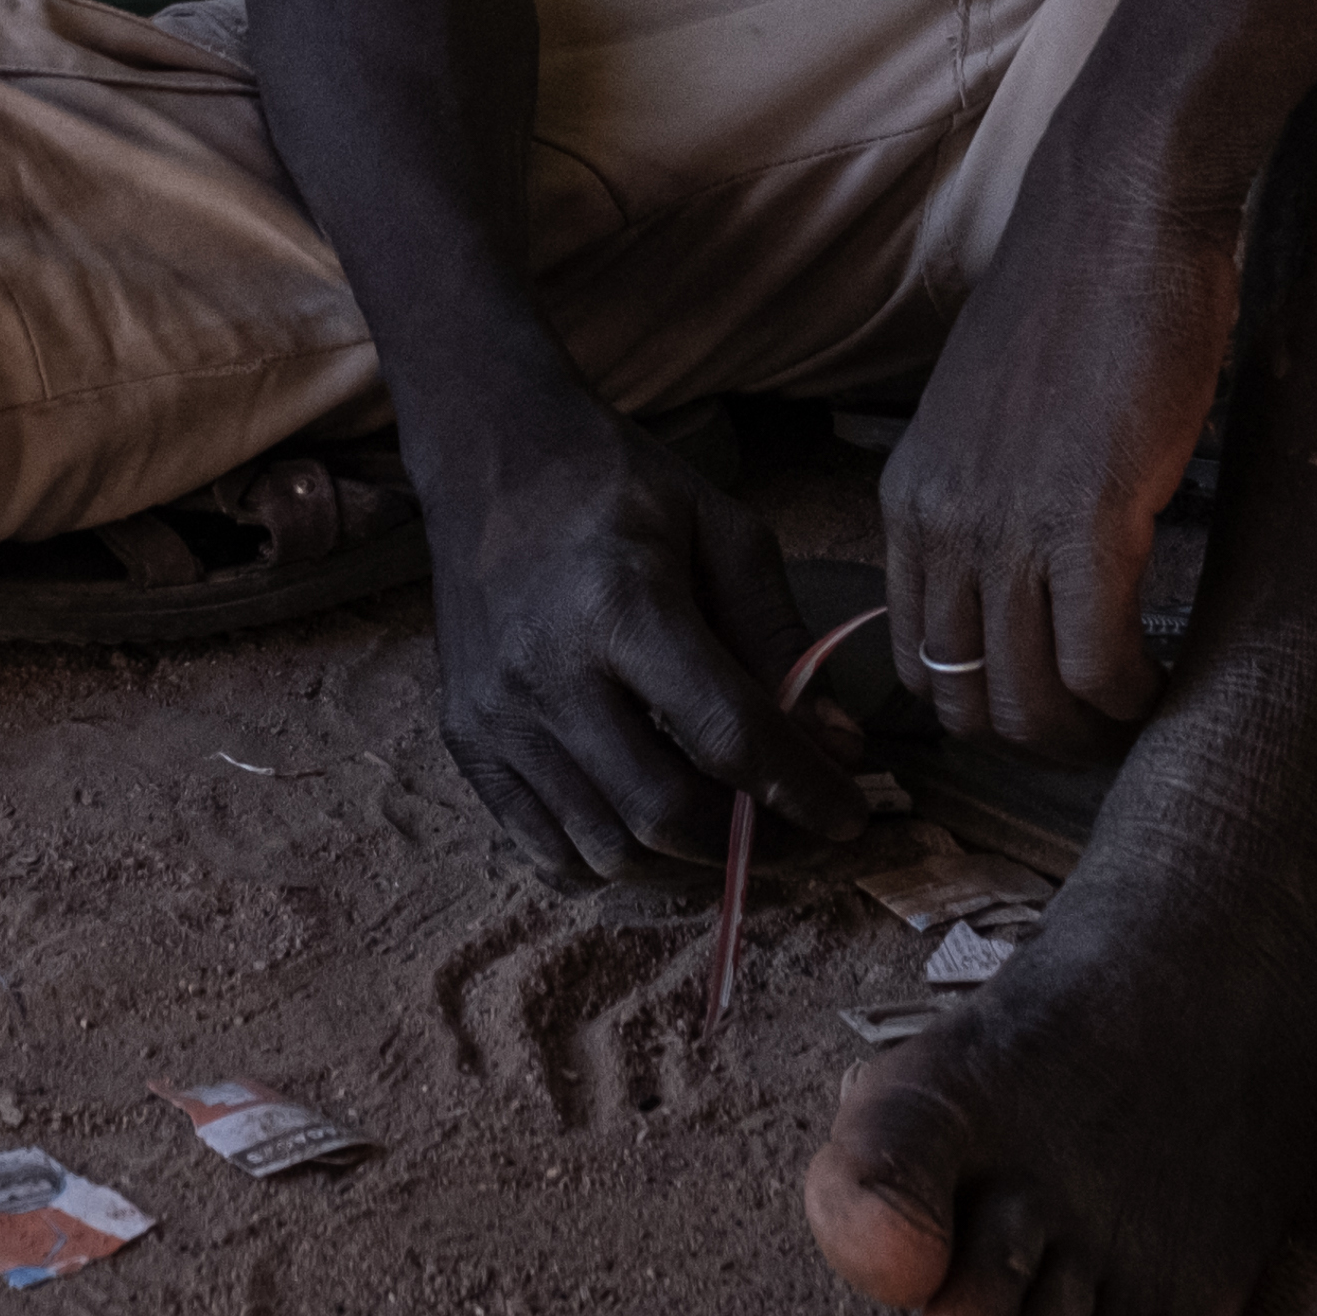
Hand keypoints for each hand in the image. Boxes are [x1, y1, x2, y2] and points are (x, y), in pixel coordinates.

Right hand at [420, 391, 865, 878]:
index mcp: (620, 605)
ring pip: (605, 850)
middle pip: (663, 812)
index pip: (727, 733)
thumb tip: (837, 748)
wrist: (490, 453)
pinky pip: (545, 851)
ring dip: (683, 860)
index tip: (851, 816)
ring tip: (726, 824)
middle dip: (750, 842)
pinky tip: (649, 827)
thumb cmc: (617, 484)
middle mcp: (547, 671)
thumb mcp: (720, 530)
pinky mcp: (465, 738)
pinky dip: (611, 862)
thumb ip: (779, 639)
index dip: (802, 788)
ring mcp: (496, 714)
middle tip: (797, 830)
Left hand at [883, 150, 1241, 756]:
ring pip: (1027, 701)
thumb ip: (991, 487)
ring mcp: (1006, 525)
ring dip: (1090, 731)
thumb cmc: (1080, 294)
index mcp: (911, 494)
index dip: (984, 703)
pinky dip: (1135, 697)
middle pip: (963, 700)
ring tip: (1143, 710)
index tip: (1051, 703)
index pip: (916, 660)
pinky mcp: (1086, 521)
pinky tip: (1171, 679)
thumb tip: (1029, 562)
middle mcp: (940, 519)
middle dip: (1038, 737)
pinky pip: (1098, 665)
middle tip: (1107, 725)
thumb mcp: (995, 407)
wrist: (1124, 209)